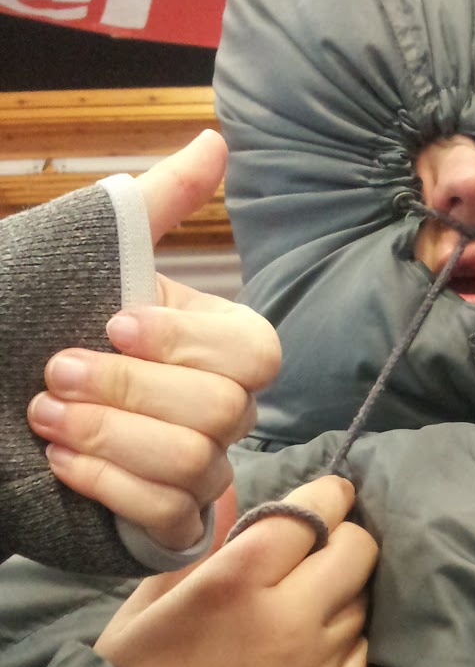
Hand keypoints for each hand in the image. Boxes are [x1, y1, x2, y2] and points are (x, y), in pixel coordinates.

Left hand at [26, 131, 281, 554]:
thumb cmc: (26, 316)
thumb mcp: (84, 252)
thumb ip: (154, 203)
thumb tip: (216, 141)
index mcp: (210, 346)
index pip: (256, 353)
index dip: (184, 343)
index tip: (111, 322)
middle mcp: (216, 412)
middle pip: (223, 411)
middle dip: (128, 390)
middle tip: (52, 370)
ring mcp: (196, 472)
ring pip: (194, 465)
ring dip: (109, 436)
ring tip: (42, 416)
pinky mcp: (165, 525)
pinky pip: (172, 517)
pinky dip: (111, 487)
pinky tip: (59, 462)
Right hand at [95, 477, 376, 666]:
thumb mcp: (144, 607)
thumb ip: (198, 550)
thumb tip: (232, 500)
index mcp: (234, 582)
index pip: (312, 513)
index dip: (328, 497)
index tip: (331, 495)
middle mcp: (287, 619)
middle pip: (356, 551)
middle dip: (345, 539)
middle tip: (324, 548)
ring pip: (362, 604)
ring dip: (343, 596)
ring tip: (309, 606)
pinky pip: (361, 657)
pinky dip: (344, 645)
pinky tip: (313, 652)